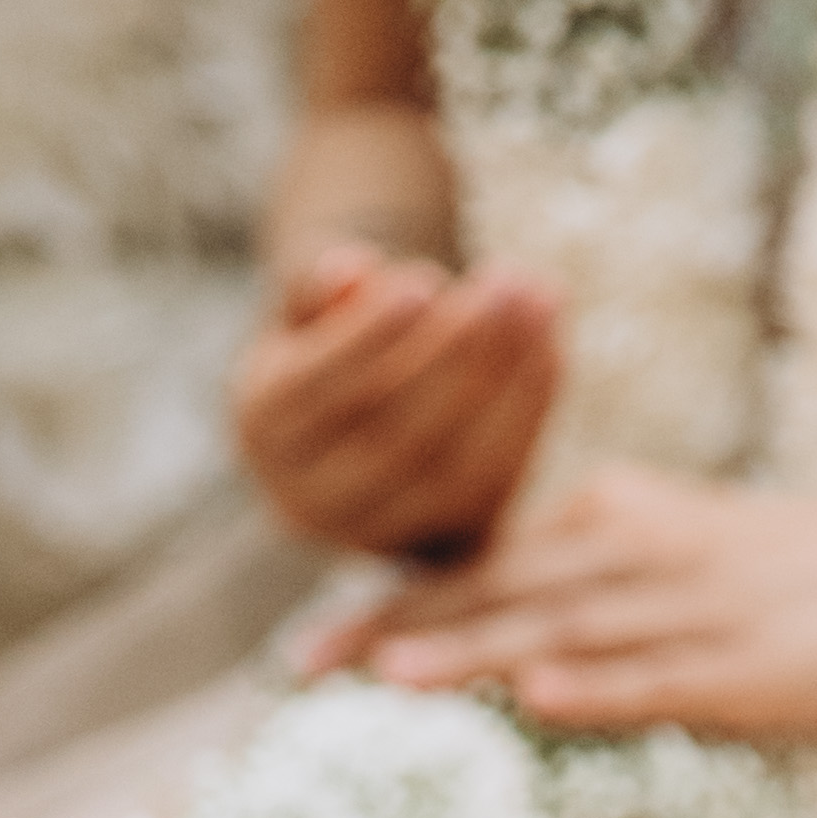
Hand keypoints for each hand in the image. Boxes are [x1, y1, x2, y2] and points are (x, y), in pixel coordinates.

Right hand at [230, 249, 563, 563]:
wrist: (345, 434)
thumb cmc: (327, 347)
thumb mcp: (306, 310)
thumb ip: (316, 289)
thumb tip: (350, 269)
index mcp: (266, 432)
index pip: (316, 389)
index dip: (370, 338)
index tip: (423, 279)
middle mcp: (313, 500)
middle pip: (394, 438)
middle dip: (457, 355)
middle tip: (504, 283)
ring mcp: (383, 536)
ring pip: (453, 471)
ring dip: (508, 383)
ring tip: (540, 299)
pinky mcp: (444, 548)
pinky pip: (494, 486)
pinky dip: (529, 413)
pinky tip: (550, 346)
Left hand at [342, 431, 816, 737]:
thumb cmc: (787, 573)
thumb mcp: (671, 560)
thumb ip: (587, 596)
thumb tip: (506, 654)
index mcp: (604, 529)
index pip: (476, 573)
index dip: (386, 611)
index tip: (305, 655)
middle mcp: (628, 556)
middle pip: (493, 598)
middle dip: (395, 634)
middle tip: (303, 671)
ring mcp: (684, 609)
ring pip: (559, 632)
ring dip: (474, 653)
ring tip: (390, 679)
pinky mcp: (742, 661)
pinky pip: (658, 673)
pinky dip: (597, 684)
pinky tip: (540, 699)